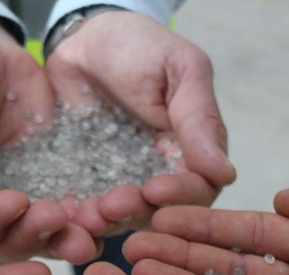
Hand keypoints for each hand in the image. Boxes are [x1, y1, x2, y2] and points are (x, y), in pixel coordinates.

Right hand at [0, 17, 98, 264]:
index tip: (15, 200)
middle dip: (30, 236)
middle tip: (56, 215)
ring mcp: (12, 206)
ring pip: (36, 242)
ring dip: (62, 241)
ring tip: (89, 229)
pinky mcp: (48, 190)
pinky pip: (68, 219)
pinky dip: (86, 223)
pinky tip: (104, 217)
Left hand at [45, 10, 236, 236]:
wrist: (84, 38)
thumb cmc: (141, 47)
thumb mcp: (179, 70)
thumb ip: (200, 119)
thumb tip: (225, 173)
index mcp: (191, 152)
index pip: (197, 190)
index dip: (180, 197)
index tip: (155, 190)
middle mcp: (160, 175)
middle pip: (158, 213)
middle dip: (136, 213)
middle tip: (111, 205)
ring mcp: (121, 182)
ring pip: (119, 218)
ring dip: (104, 222)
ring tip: (85, 215)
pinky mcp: (86, 183)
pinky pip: (83, 208)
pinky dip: (75, 216)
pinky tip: (63, 212)